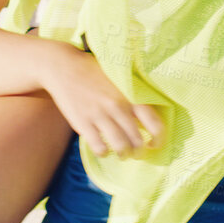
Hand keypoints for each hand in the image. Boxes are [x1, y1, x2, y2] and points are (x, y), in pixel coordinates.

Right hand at [43, 46, 165, 157]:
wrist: (64, 67)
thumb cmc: (96, 72)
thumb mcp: (120, 79)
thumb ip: (134, 95)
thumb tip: (149, 116)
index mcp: (131, 95)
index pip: (154, 123)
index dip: (159, 139)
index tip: (155, 144)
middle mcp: (118, 106)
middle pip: (137, 140)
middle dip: (139, 152)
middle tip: (137, 153)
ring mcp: (100, 115)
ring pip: (120, 146)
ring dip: (124, 154)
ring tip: (123, 154)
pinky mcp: (83, 123)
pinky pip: (99, 147)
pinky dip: (104, 152)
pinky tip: (104, 149)